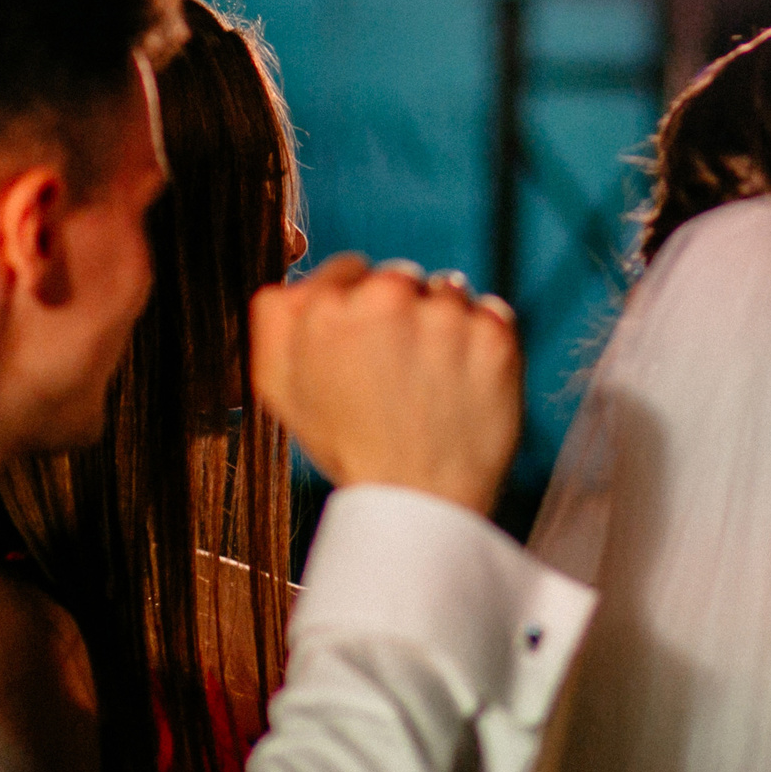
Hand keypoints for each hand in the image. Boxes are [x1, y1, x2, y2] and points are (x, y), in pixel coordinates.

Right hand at [249, 254, 522, 512]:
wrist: (418, 501)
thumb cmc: (350, 447)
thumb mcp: (281, 390)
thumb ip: (276, 322)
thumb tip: (293, 280)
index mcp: (325, 309)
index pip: (348, 270)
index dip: (356, 310)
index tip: (366, 347)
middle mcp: (386, 298)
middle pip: (400, 278)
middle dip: (401, 314)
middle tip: (398, 373)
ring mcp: (445, 314)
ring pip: (446, 292)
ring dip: (443, 325)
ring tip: (431, 384)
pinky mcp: (494, 332)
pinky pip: (490, 313)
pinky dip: (482, 342)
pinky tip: (464, 383)